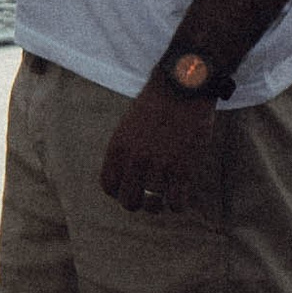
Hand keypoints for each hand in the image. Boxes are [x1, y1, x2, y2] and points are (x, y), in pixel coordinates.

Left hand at [98, 84, 217, 219]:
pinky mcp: (183, 168)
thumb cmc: (157, 103)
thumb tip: (127, 176)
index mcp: (118, 147)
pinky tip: (180, 195)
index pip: (109, 185)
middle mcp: (135, 159)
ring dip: (158, 205)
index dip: (119, 191)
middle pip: (128, 201)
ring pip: (152, 206)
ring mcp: (159, 165)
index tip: (130, 188)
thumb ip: (126, 149)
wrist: (182, 86)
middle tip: (148, 197)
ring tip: (164, 198)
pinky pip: (176, 203)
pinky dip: (177, 204)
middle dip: (138, 202)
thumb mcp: (129, 124)